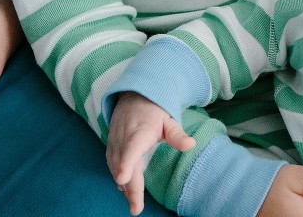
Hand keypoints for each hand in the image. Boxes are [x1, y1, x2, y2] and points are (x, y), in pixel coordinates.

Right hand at [106, 92, 195, 215]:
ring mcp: (115, 143)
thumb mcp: (169, 119)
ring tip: (134, 204)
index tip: (122, 179)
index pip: (131, 150)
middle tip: (136, 209)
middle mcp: (123, 138)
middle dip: (129, 188)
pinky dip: (119, 178)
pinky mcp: (111, 147)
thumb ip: (178, 134)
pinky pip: (113, 165)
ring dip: (124, 186)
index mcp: (139, 132)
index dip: (126, 165)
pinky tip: (126, 190)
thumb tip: (191, 145)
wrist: (133, 97)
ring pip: (116, 167)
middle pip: (124, 165)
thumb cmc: (154, 111)